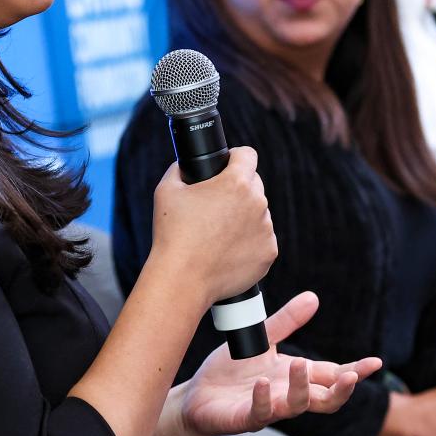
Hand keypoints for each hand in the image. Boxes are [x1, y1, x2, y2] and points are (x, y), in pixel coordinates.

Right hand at [149, 147, 275, 306]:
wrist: (183, 280)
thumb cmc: (172, 235)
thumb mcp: (166, 190)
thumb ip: (179, 169)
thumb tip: (184, 166)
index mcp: (236, 183)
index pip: (247, 155)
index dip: (235, 158)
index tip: (227, 166)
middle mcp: (258, 203)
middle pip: (254, 185)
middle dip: (238, 191)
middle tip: (216, 206)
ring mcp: (266, 230)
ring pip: (258, 214)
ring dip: (244, 218)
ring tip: (218, 234)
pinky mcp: (268, 253)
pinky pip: (261, 240)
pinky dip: (249, 243)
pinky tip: (228, 251)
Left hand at [176, 292, 382, 435]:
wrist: (195, 396)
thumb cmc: (230, 372)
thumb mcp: (261, 341)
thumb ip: (286, 323)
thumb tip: (314, 297)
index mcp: (295, 377)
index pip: (332, 376)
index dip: (354, 371)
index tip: (375, 363)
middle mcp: (288, 395)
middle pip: (326, 401)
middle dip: (341, 391)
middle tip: (350, 377)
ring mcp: (269, 410)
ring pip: (297, 407)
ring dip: (302, 388)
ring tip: (299, 366)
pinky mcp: (245, 419)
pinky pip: (261, 413)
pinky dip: (265, 399)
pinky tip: (263, 384)